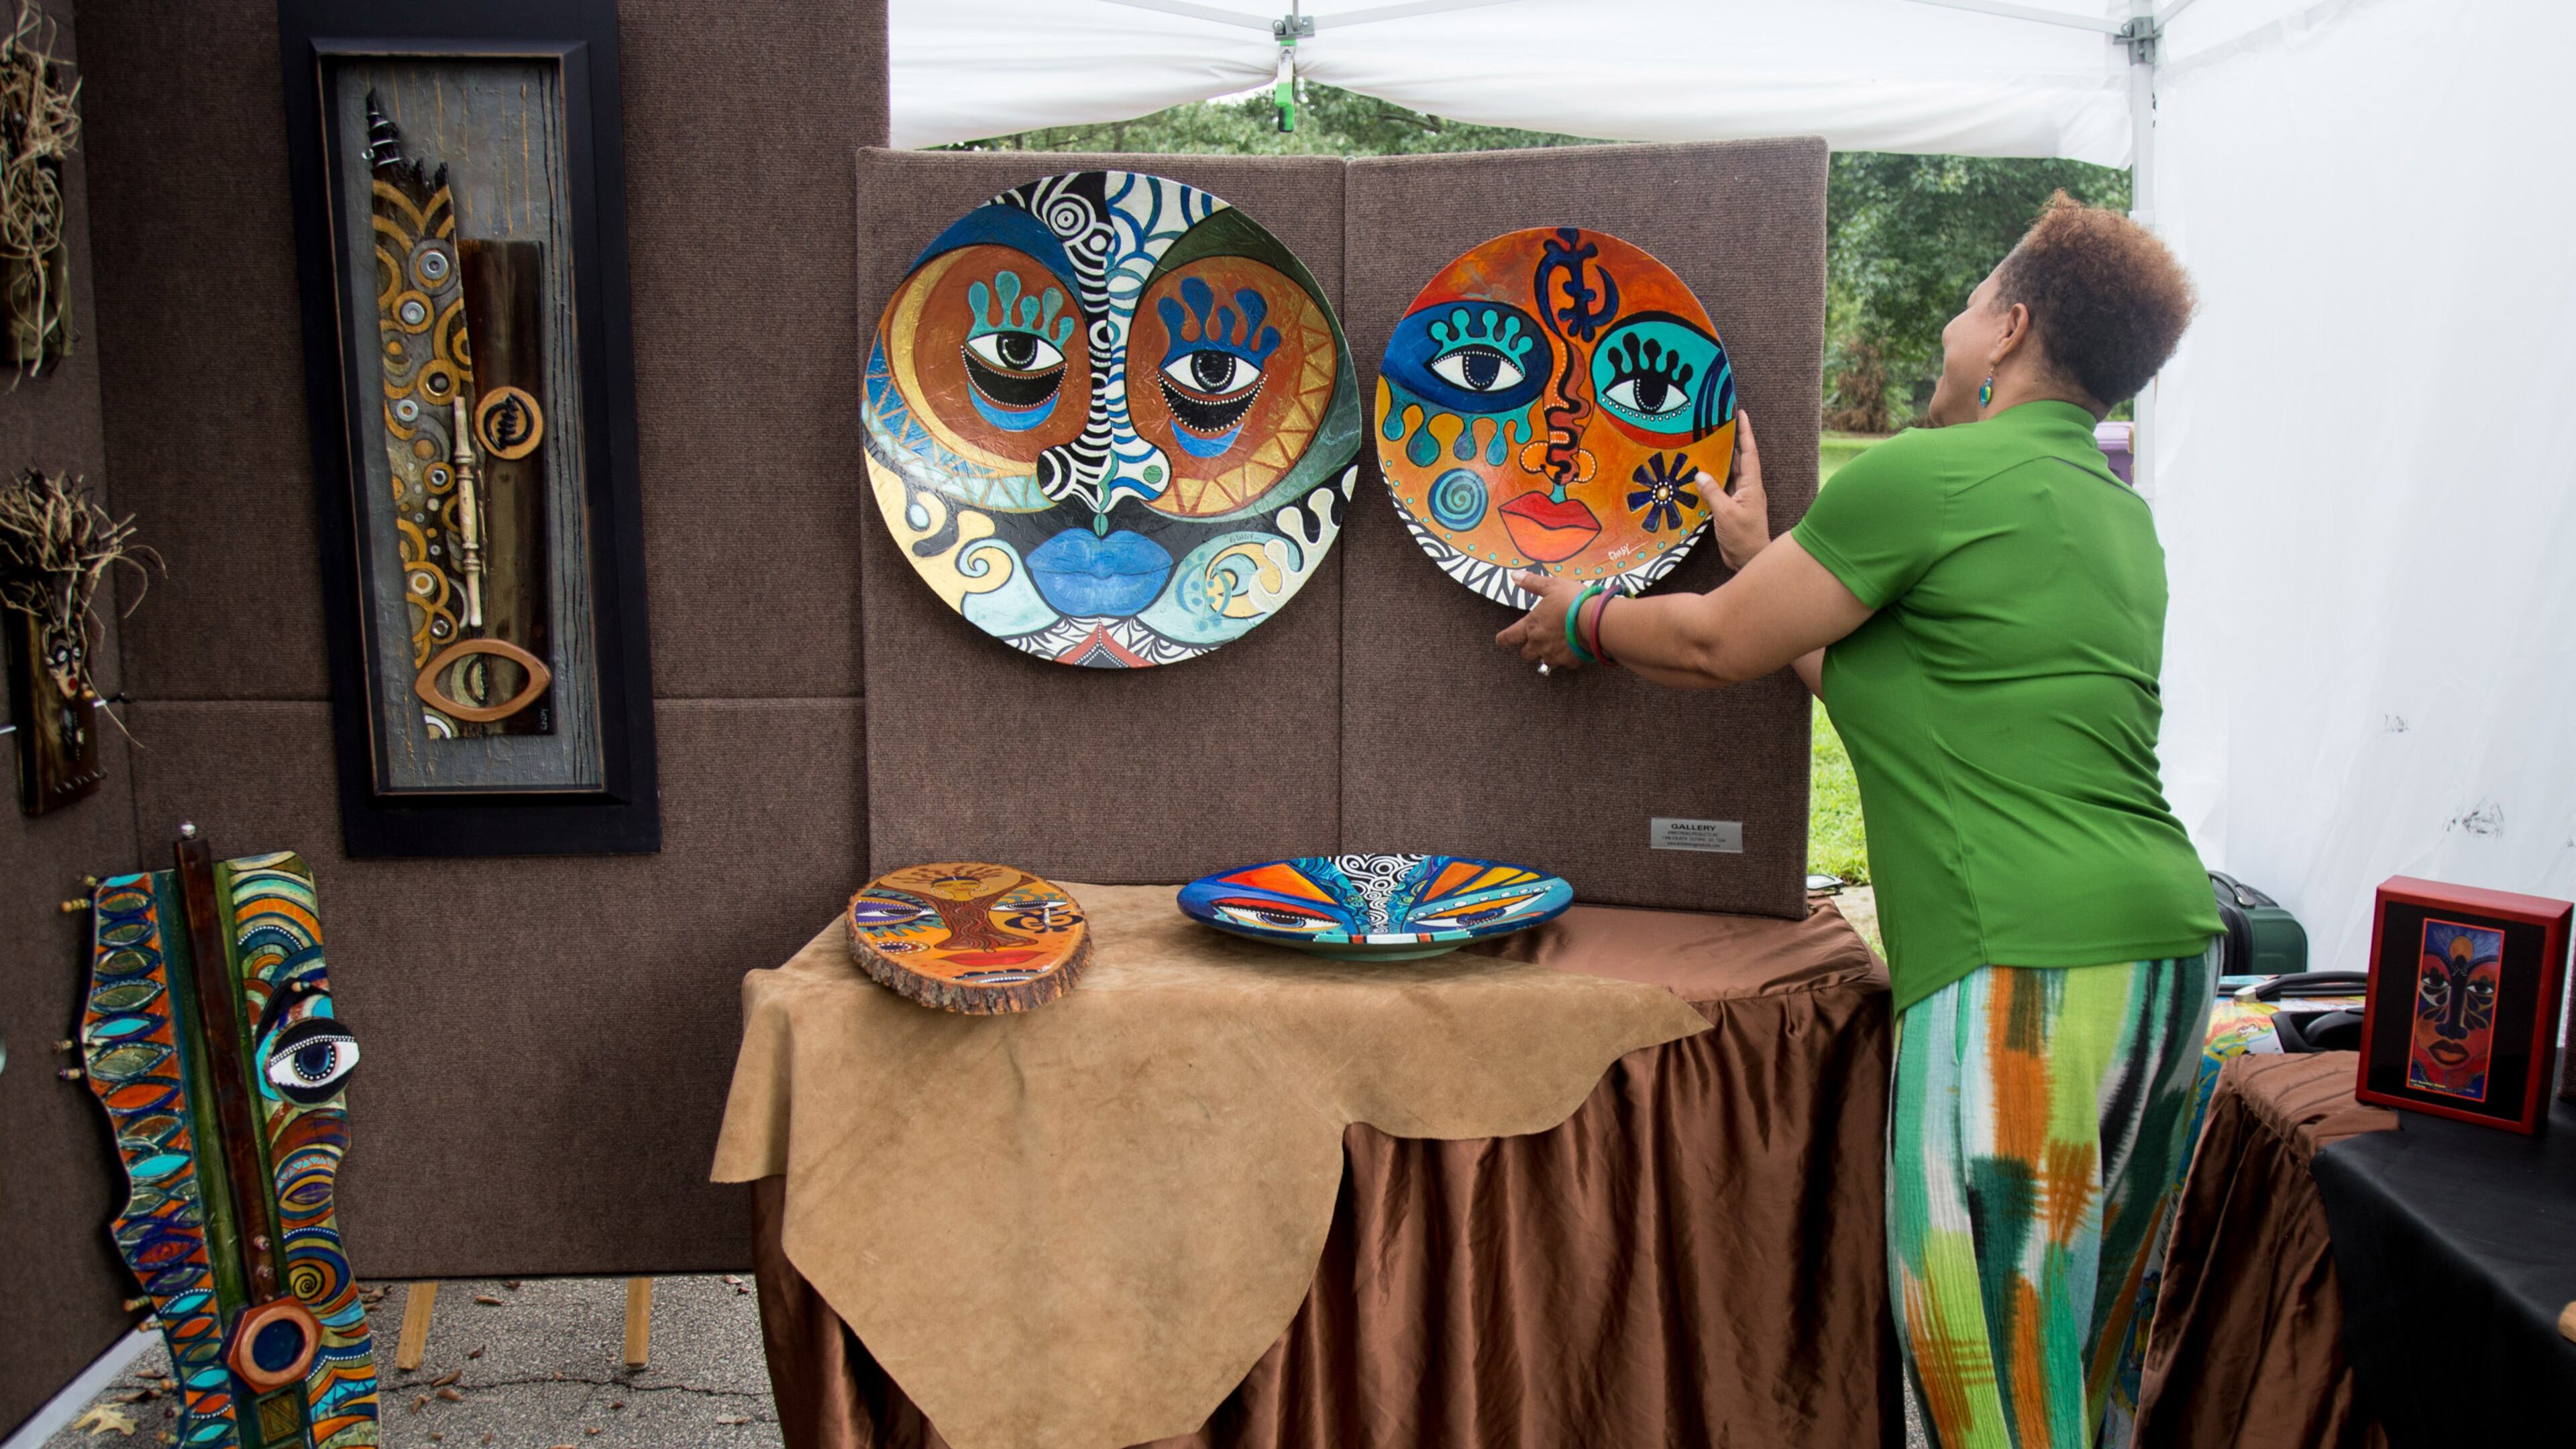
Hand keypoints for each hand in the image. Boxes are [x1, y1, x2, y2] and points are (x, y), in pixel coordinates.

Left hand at [1494, 570, 1584, 668]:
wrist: (1597, 620)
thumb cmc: (1573, 601)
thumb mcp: (1552, 586)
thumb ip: (1532, 582)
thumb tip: (1514, 575)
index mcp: (1531, 626)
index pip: (1508, 637)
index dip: (1503, 639)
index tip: (1501, 639)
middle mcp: (1539, 644)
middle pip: (1525, 654)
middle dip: (1528, 648)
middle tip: (1537, 639)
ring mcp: (1555, 655)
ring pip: (1544, 661)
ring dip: (1547, 654)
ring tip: (1557, 643)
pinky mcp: (1571, 662)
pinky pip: (1565, 663)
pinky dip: (1567, 657)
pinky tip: (1574, 647)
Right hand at [1704, 409, 1768, 571]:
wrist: (1749, 559)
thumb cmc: (1743, 537)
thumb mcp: (1726, 513)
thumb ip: (1713, 493)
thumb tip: (1700, 474)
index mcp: (1751, 484)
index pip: (1749, 452)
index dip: (1745, 432)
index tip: (1741, 413)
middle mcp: (1747, 487)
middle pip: (1738, 458)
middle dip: (1730, 440)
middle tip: (1717, 423)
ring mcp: (1739, 496)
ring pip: (1728, 472)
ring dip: (1719, 459)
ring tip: (1705, 442)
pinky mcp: (1731, 506)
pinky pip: (1721, 486)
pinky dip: (1712, 478)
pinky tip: (1699, 472)